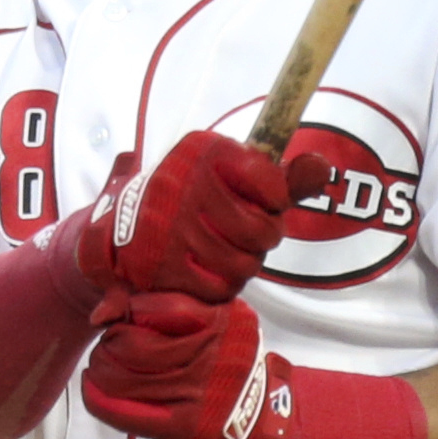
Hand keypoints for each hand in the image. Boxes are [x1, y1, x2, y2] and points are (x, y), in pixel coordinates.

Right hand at [71, 128, 291, 305]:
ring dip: (241, 266)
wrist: (114, 236)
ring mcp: (169, 224)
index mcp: (205, 150)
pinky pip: (218, 289)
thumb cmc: (190, 204)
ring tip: (221, 252)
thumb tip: (324, 168)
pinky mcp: (159, 264)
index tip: (256, 202)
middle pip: (264, 231)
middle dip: (261, 240)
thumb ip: (283, 179)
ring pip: (245, 265)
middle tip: (239, 235)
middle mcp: (185, 180)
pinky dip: (218, 287)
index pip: (273, 187)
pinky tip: (204, 272)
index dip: (273, 203)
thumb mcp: (233, 178)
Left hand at [81, 291, 288, 438]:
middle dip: (111, 340)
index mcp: (222, 322)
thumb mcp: (219, 321)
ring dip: (102, 367)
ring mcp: (195, 394)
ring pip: (123, 376)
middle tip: (110, 342)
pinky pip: (122, 411)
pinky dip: (97, 397)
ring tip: (102, 365)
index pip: (161, 307)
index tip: (125, 314)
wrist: (263, 421)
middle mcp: (211, 357)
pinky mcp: (180, 427)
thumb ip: (173, 305)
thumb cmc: (229, 366)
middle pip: (133, 343)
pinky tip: (93, 386)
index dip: (132, 309)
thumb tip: (105, 311)